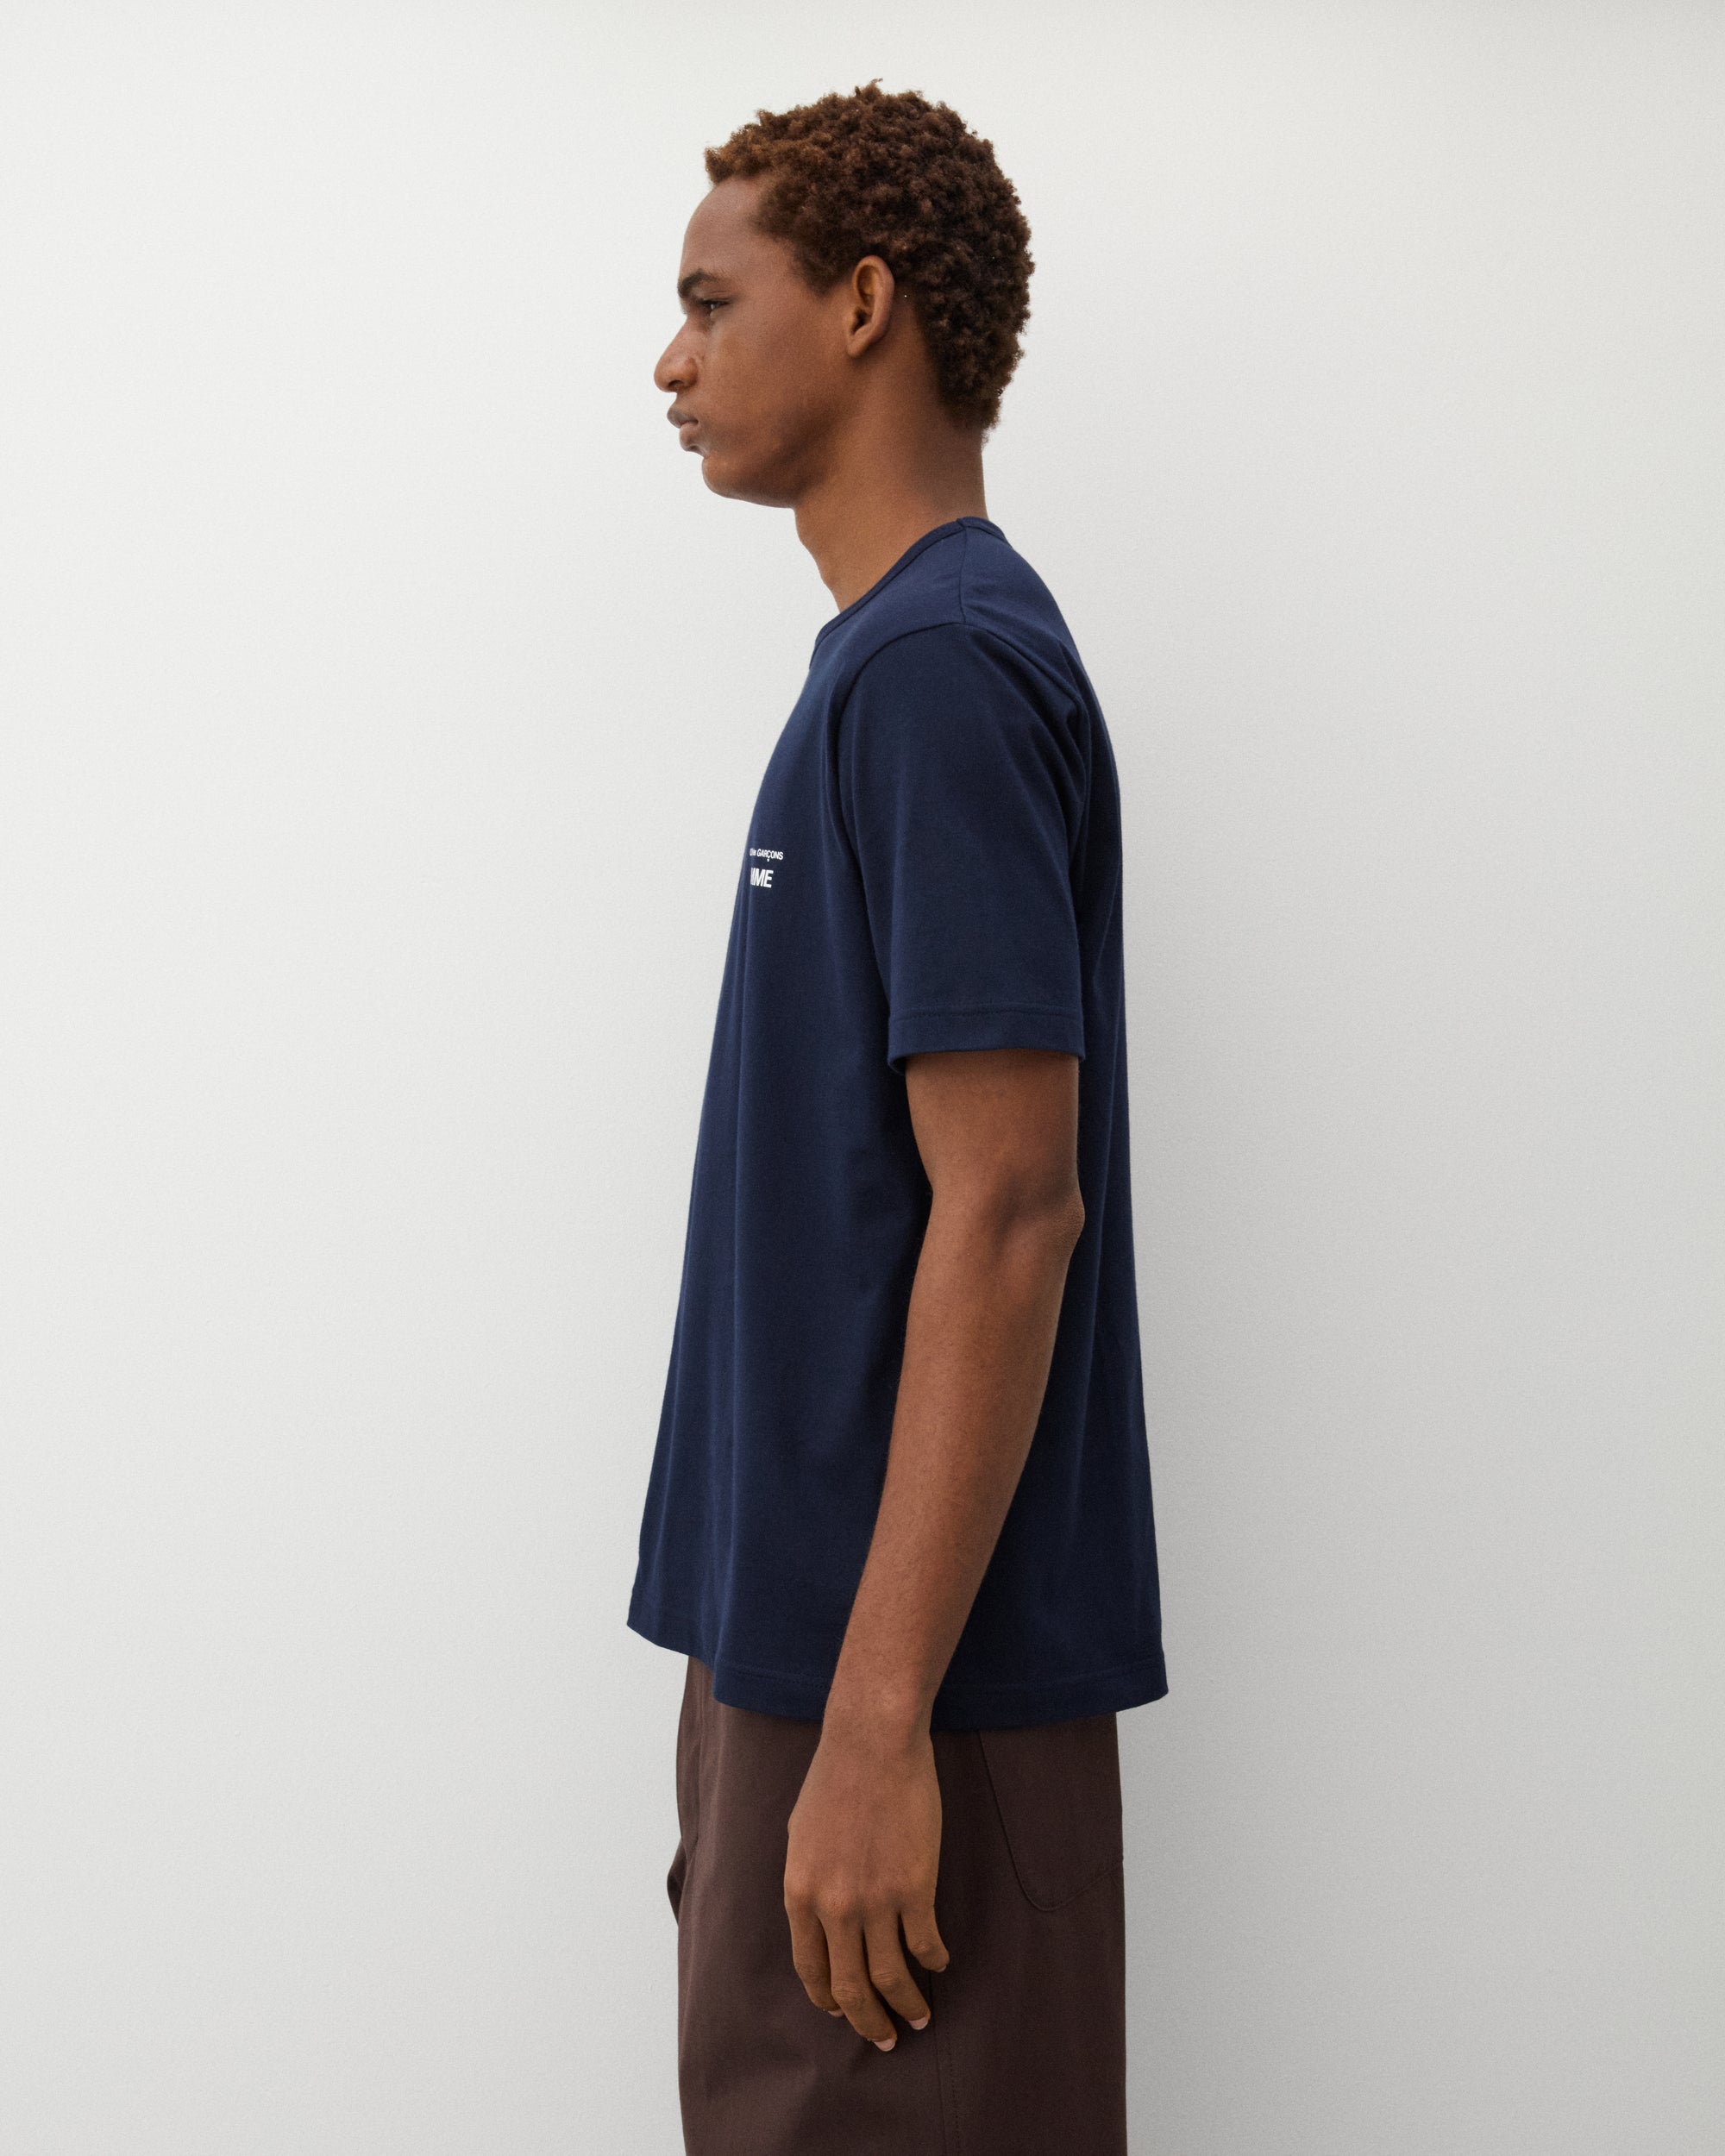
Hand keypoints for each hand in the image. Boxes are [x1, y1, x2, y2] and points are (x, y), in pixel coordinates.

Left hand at [783, 1718, 950, 2048]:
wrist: (872, 1743)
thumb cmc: (834, 1779)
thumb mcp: (800, 1835)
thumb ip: (808, 1882)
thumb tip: (818, 1918)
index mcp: (800, 1894)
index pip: (811, 1969)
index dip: (828, 1999)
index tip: (841, 2013)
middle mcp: (834, 1907)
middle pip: (850, 1988)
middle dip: (867, 2022)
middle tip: (883, 2039)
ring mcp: (876, 1900)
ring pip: (891, 1977)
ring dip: (906, 2004)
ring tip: (918, 2016)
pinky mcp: (915, 1887)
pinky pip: (925, 1943)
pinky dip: (934, 1960)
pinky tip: (939, 1962)